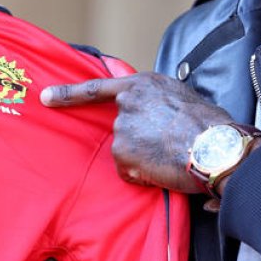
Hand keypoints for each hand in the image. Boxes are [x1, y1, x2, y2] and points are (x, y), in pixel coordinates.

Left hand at [40, 72, 234, 192]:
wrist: (214, 145)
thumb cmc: (209, 123)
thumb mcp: (181, 95)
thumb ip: (158, 99)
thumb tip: (158, 112)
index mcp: (141, 84)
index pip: (97, 88)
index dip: (68, 94)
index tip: (46, 97)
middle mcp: (126, 103)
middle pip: (121, 128)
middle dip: (139, 140)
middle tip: (167, 145)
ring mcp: (122, 128)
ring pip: (126, 150)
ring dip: (144, 157)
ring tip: (171, 154)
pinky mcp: (121, 153)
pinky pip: (130, 171)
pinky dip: (144, 175)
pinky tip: (163, 168)